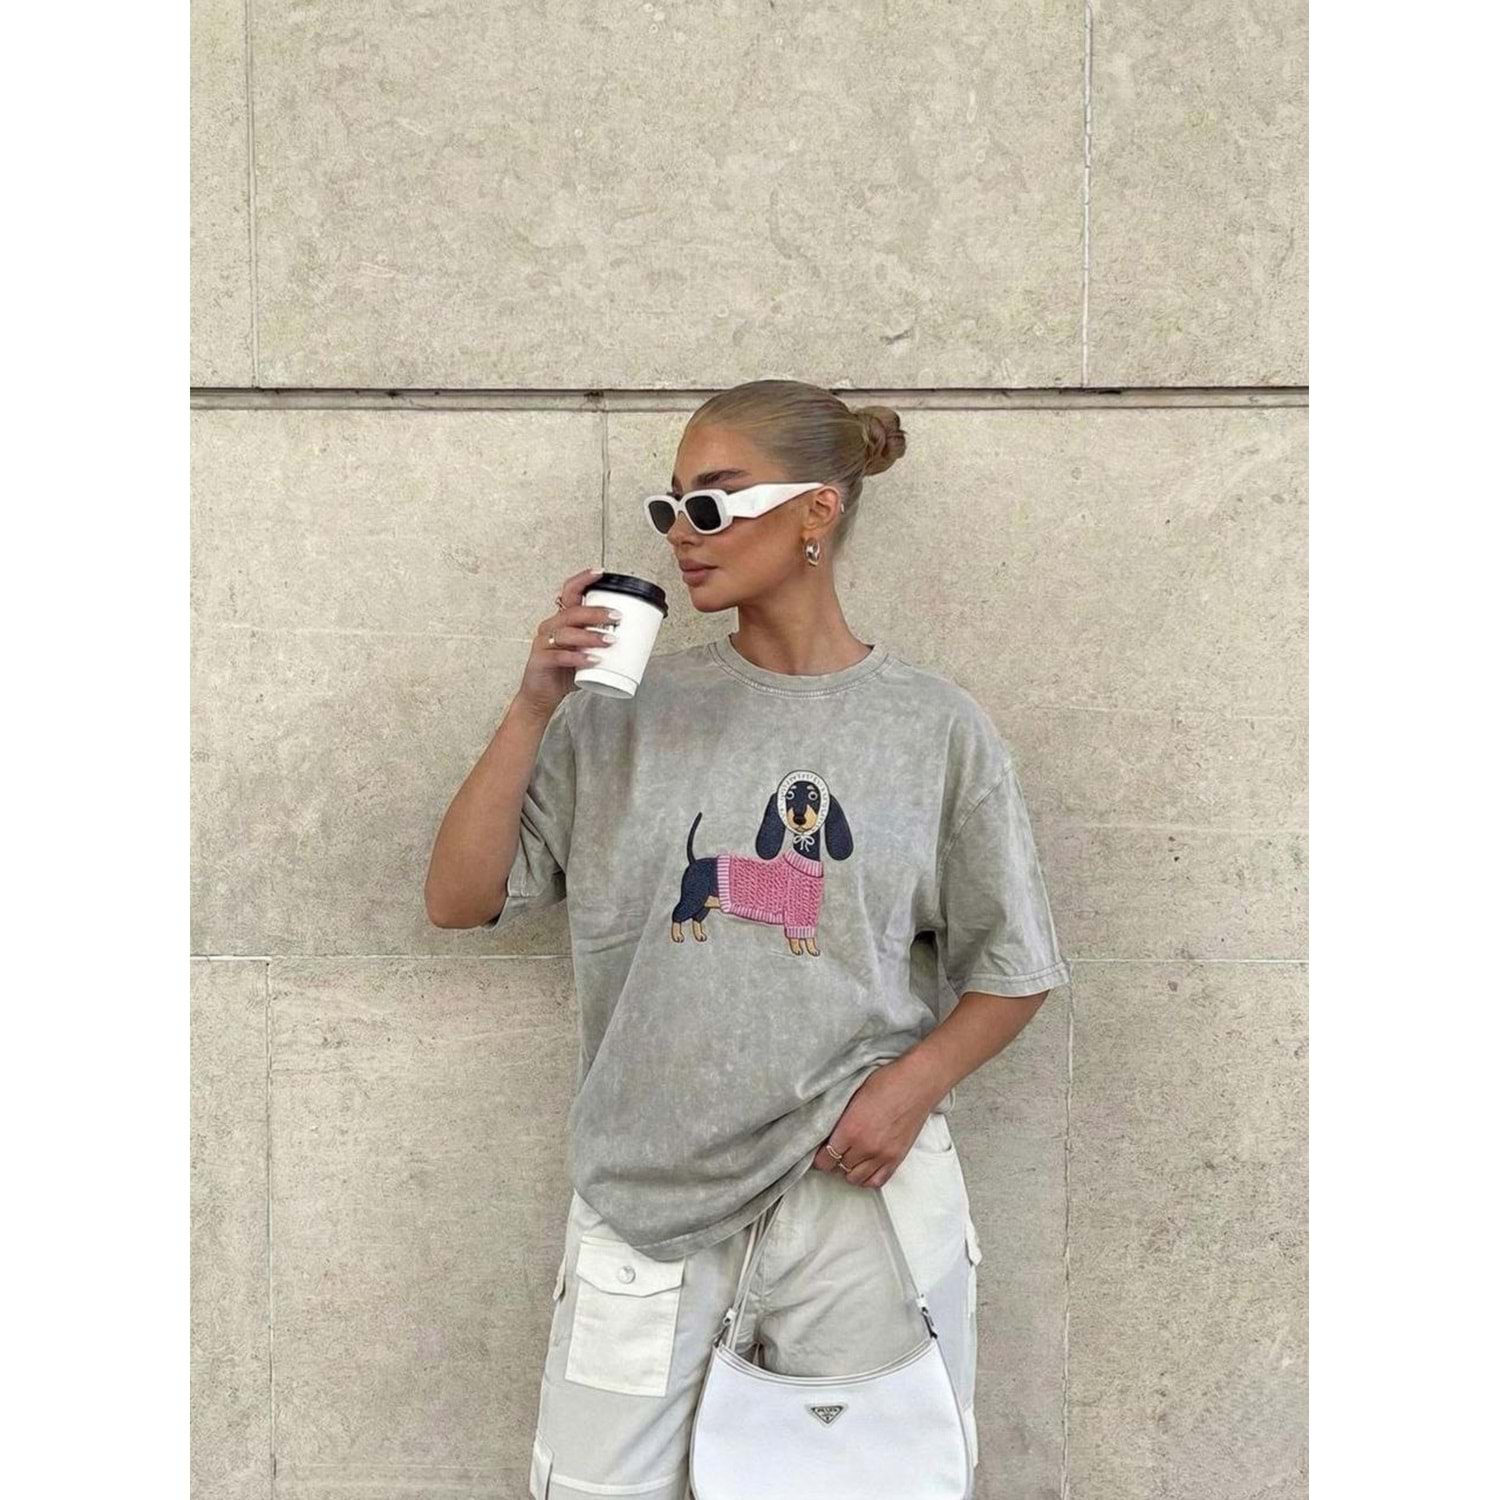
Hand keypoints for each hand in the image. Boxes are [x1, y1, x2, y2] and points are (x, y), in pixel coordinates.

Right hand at [514, 566, 617, 717]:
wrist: (542, 696)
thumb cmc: (564, 672)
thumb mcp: (585, 652)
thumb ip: (600, 643)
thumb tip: (635, 639)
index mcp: (561, 621)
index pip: (569, 593)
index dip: (583, 580)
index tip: (600, 573)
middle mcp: (550, 627)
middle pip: (572, 613)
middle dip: (596, 612)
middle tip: (617, 616)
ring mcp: (543, 643)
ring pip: (566, 633)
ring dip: (590, 636)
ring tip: (610, 641)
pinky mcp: (540, 661)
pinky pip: (559, 656)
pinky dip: (577, 657)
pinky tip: (592, 660)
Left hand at [811, 1058, 939, 1187]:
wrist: (918, 1082)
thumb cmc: (886, 1082)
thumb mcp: (853, 1095)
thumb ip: (840, 1119)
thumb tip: (828, 1133)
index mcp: (850, 1129)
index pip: (825, 1159)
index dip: (818, 1158)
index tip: (818, 1152)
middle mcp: (865, 1147)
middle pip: (839, 1169)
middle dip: (833, 1162)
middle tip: (833, 1152)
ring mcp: (883, 1155)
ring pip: (856, 1179)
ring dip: (849, 1171)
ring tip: (849, 1158)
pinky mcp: (897, 1158)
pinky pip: (877, 1181)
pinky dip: (867, 1178)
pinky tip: (864, 1167)